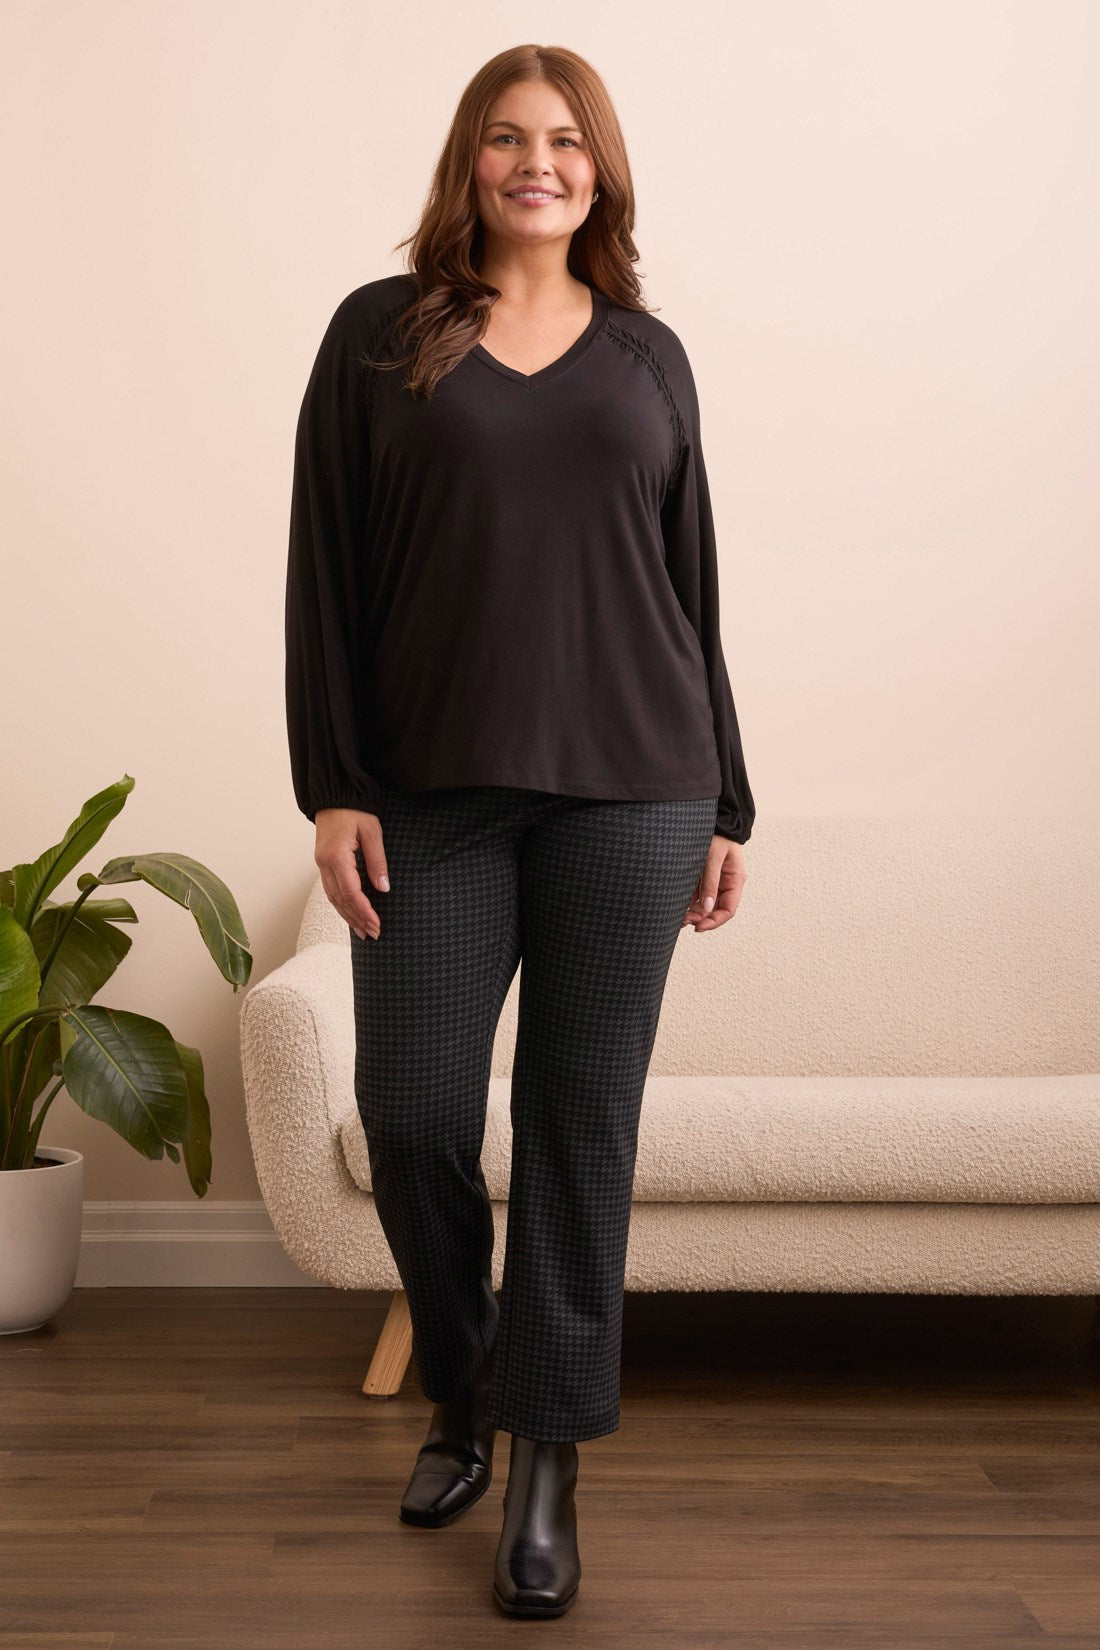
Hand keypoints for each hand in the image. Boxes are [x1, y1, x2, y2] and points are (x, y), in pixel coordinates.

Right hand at [315, 807, 389, 940]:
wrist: (335, 795)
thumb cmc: (355, 810)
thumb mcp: (372, 831)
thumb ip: (377, 861)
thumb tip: (383, 888)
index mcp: (336, 856)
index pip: (351, 892)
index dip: (364, 911)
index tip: (377, 924)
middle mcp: (324, 863)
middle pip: (340, 900)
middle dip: (357, 919)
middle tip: (373, 934)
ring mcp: (320, 863)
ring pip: (332, 898)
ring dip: (347, 916)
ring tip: (363, 932)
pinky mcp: (322, 862)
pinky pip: (330, 889)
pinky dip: (341, 904)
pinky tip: (350, 913)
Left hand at [682, 836, 747, 931]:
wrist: (714, 820)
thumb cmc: (717, 835)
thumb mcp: (713, 857)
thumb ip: (710, 882)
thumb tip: (706, 907)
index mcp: (735, 880)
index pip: (728, 909)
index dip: (715, 921)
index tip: (699, 927)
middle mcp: (727, 884)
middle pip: (716, 910)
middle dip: (702, 918)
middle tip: (685, 921)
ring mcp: (715, 882)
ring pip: (706, 905)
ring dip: (694, 913)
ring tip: (680, 917)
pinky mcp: (704, 878)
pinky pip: (698, 895)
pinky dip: (690, 903)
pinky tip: (679, 907)